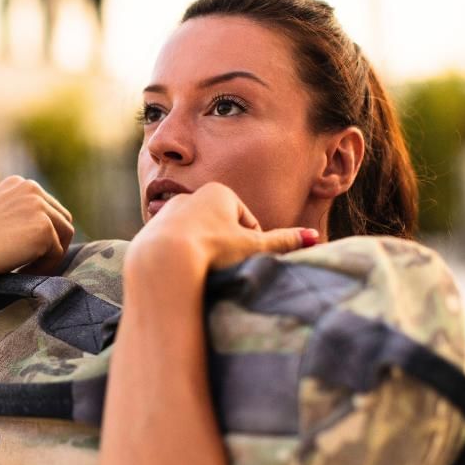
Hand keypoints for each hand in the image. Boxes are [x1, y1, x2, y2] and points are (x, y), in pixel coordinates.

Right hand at [0, 176, 73, 287]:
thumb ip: (17, 216)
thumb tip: (46, 233)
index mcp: (18, 183)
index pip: (48, 209)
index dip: (40, 235)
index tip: (20, 252)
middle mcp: (31, 188)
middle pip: (62, 221)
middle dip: (51, 245)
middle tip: (27, 264)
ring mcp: (39, 206)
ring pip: (65, 236)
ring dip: (49, 256)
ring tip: (25, 268)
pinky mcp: (44, 227)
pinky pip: (58, 254)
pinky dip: (44, 268)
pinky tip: (21, 271)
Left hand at [128, 182, 316, 275]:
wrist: (163, 260)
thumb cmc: (212, 248)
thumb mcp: (252, 247)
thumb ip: (282, 242)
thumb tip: (314, 237)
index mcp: (218, 192)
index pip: (245, 221)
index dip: (250, 245)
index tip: (243, 259)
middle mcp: (189, 197)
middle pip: (219, 228)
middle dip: (225, 248)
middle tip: (224, 268)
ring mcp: (167, 214)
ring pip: (195, 238)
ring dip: (202, 253)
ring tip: (203, 271)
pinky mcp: (150, 232)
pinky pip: (173, 249)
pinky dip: (180, 260)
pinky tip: (181, 272)